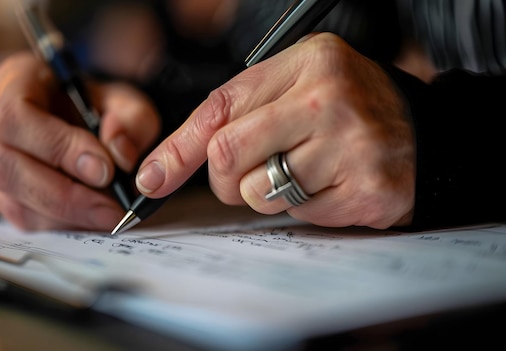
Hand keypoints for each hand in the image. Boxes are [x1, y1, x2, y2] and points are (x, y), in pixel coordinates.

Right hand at [0, 52, 159, 230]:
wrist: (88, 123)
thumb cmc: (100, 108)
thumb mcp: (126, 102)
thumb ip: (132, 121)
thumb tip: (119, 154)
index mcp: (14, 80)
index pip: (15, 116)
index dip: (57, 147)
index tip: (104, 170)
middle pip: (6, 166)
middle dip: (65, 195)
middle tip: (111, 210)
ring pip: (13, 200)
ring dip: (65, 216)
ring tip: (107, 217)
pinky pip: (21, 220)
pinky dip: (60, 226)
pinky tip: (91, 221)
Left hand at [134, 33, 414, 228]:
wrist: (423, 132)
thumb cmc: (346, 109)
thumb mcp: (293, 88)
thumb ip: (233, 116)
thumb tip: (160, 170)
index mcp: (306, 63)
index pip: (219, 108)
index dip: (177, 149)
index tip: (153, 178)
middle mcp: (328, 99)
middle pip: (228, 154)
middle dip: (224, 179)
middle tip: (247, 175)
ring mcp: (351, 145)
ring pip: (257, 193)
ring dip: (266, 194)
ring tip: (302, 172)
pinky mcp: (365, 190)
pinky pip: (298, 215)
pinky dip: (303, 207)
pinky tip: (329, 184)